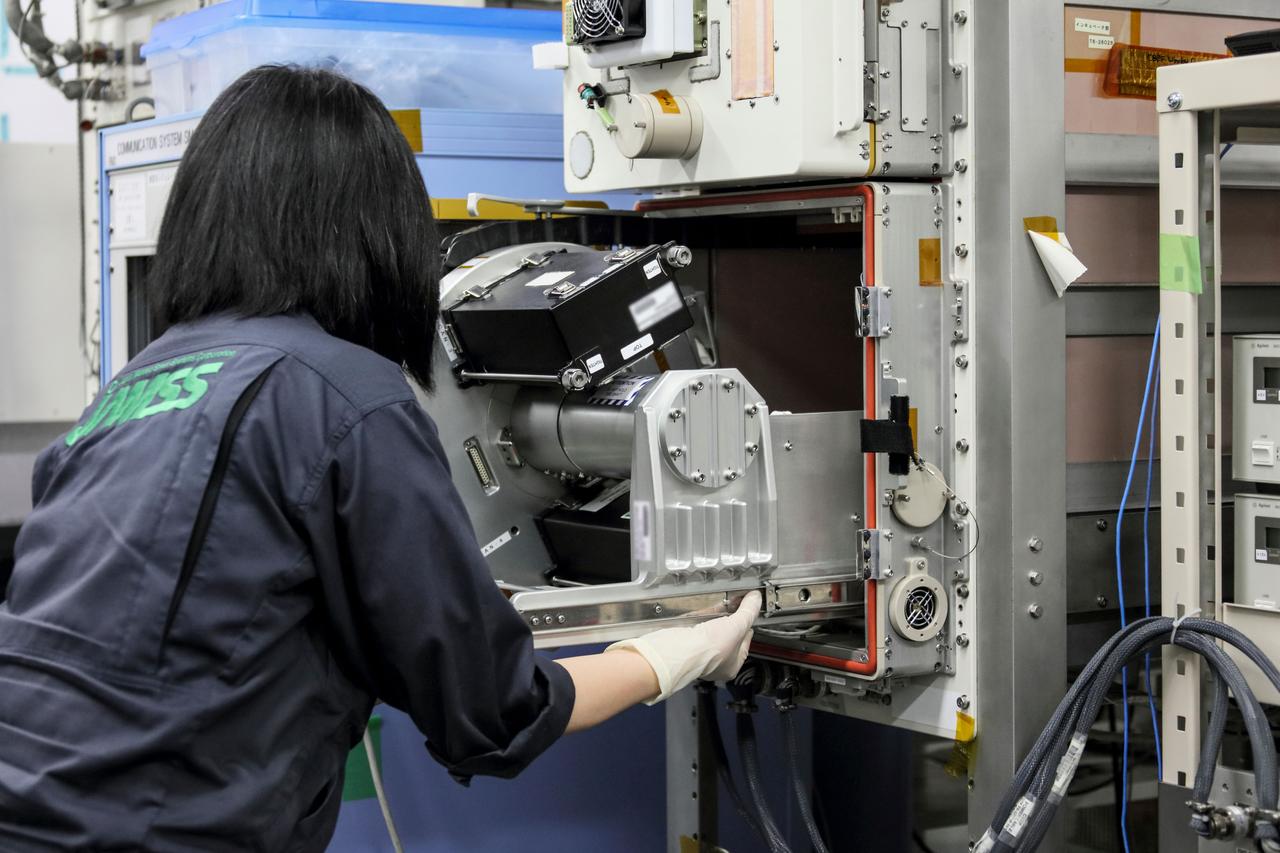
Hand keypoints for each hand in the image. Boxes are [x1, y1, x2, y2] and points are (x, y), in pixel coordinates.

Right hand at [607, 590, 760, 703]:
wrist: (678, 649)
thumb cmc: (710, 649)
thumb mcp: (737, 627)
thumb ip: (748, 611)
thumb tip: (756, 599)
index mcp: (731, 666)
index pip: (744, 644)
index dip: (748, 626)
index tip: (750, 611)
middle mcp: (714, 661)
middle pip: (728, 635)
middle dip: (733, 618)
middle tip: (738, 602)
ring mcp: (698, 650)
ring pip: (711, 628)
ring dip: (718, 614)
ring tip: (726, 599)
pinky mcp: (684, 639)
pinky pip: (697, 624)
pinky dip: (703, 613)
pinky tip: (708, 603)